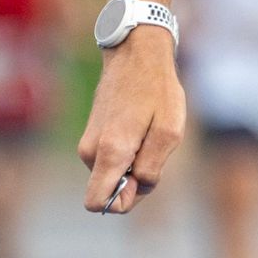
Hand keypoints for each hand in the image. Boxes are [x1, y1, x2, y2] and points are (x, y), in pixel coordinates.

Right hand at [78, 26, 185, 212]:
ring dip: (134, 162)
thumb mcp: (169, 133)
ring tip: (147, 131)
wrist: (136, 54)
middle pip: (110, 190)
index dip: (125, 201)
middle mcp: (90, 151)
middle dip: (135, 179)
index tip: (144, 176)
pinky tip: (140, 126)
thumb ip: (151, 169)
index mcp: (109, 152)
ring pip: (113, 173)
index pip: (98, 203)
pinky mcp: (92, 134)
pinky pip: (111, 159)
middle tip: (153, 146)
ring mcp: (88, 142)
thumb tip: (135, 189)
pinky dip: (128, 151)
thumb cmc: (157, 92)